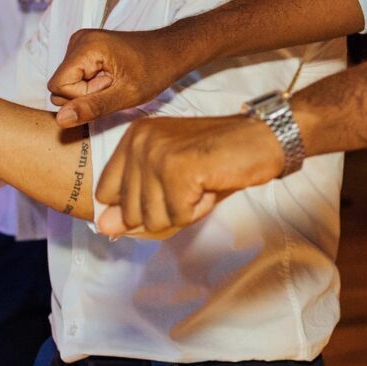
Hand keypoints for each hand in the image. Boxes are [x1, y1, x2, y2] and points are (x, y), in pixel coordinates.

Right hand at [48, 26, 174, 126]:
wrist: (172, 51)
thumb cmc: (155, 70)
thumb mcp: (126, 95)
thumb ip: (91, 107)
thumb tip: (60, 120)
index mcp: (86, 46)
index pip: (57, 86)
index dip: (81, 96)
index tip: (109, 87)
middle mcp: (79, 40)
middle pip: (60, 84)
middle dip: (84, 93)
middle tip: (114, 85)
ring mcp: (81, 42)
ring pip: (66, 82)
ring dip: (88, 89)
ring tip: (115, 80)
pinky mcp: (85, 48)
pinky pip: (75, 76)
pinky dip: (91, 82)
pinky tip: (111, 76)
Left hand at [92, 115, 283, 234]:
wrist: (262, 139)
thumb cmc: (218, 160)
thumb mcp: (170, 182)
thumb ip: (135, 203)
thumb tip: (104, 228)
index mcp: (132, 137)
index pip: (106, 193)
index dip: (137, 205)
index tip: (169, 185)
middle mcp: (139, 140)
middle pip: (129, 212)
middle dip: (165, 210)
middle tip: (192, 182)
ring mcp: (156, 153)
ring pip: (153, 218)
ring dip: (184, 210)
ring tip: (202, 181)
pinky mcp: (177, 168)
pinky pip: (178, 216)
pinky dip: (199, 209)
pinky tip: (211, 183)